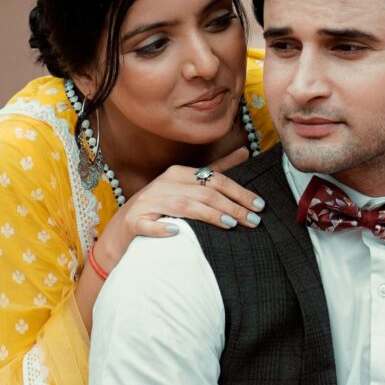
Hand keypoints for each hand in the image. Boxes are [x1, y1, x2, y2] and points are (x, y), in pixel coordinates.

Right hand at [92, 149, 263, 274]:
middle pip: (204, 193)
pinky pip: (149, 224)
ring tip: (230, 224)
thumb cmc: (163, 206)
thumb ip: (216, 170)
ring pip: (183, 206)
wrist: (125, 227)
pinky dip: (162, 229)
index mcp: (178, 173)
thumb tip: (245, 151)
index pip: (214, 179)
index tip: (259, 205)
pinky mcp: (135, 221)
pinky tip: (177, 233)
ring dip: (208, 215)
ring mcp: (148, 202)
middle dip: (232, 206)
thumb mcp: (189, 185)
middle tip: (253, 221)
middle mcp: (164, 184)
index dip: (239, 192)